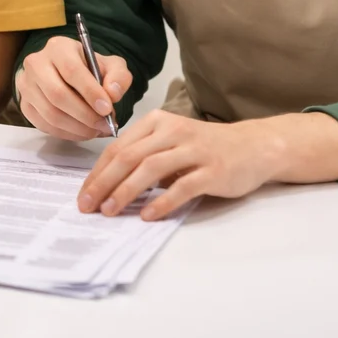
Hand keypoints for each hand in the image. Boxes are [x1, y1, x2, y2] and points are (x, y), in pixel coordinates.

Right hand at [16, 36, 131, 140]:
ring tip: (97, 131)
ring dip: (77, 128)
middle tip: (105, 125)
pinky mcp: (24, 105)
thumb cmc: (91, 70)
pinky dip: (67, 134)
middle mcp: (36, 63)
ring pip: (50, 113)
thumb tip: (112, 94)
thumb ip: (119, 77)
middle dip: (85, 115)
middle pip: (57, 94)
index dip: (90, 92)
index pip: (71, 70)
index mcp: (58, 47)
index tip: (107, 109)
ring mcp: (26, 85)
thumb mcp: (112, 66)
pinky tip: (82, 132)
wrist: (70, 76)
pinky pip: (44, 125)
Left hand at [78, 111, 281, 221]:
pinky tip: (147, 215)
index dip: (97, 172)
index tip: (84, 194)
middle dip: (103, 183)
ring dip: (126, 191)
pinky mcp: (213, 170)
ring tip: (110, 211)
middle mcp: (173, 131)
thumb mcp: (170, 142)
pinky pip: (182, 187)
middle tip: (88, 206)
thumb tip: (108, 185)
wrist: (254, 146)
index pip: (118, 147)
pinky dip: (162, 202)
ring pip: (150, 169)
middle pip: (129, 157)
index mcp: (157, 122)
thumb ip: (144, 156)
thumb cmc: (206, 147)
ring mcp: (194, 150)